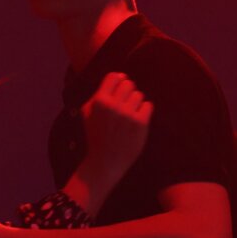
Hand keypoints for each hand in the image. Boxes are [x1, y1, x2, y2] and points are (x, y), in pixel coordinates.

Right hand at [78, 72, 152, 189]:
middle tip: (123, 105)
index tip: (119, 89)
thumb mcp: (88, 113)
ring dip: (135, 103)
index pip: (114, 76)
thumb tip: (120, 76)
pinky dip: (144, 111)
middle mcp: (114, 105)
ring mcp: (128, 114)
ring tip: (128, 116)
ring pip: (139, 95)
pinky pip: (148, 105)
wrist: (106, 161)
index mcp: (99, 101)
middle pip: (129, 84)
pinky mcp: (140, 123)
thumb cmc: (96, 135)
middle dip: (127, 93)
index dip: (118, 81)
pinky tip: (136, 121)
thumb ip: (100, 92)